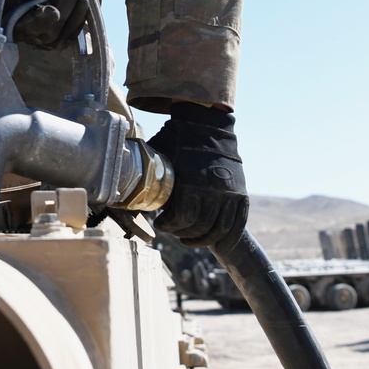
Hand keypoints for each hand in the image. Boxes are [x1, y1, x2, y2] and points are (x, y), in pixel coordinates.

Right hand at [0, 0, 88, 49]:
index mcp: (6, 10)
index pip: (20, 28)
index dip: (38, 22)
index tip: (52, 11)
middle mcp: (22, 29)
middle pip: (47, 35)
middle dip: (64, 9)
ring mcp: (39, 34)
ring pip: (60, 38)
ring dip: (75, 14)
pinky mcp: (55, 33)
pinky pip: (71, 35)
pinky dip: (80, 17)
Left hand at [149, 102, 247, 247]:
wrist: (208, 125)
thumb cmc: (177, 141)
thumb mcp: (158, 158)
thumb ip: (149, 179)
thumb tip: (127, 194)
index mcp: (192, 183)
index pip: (181, 219)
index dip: (168, 226)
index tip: (160, 224)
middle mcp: (214, 191)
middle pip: (199, 228)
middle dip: (183, 234)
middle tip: (173, 231)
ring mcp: (230, 193)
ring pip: (219, 230)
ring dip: (203, 240)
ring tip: (189, 239)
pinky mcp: (241, 194)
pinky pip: (237, 224)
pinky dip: (227, 238)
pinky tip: (216, 243)